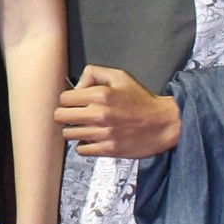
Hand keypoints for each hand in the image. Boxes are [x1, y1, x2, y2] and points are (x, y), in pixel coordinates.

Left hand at [56, 64, 180, 158]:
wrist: (163, 123)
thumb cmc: (142, 100)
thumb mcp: (120, 76)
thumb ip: (94, 73)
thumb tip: (77, 86)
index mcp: (101, 94)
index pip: (64, 98)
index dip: (68, 99)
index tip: (75, 102)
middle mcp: (99, 114)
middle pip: (60, 117)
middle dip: (66, 115)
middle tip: (76, 115)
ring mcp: (103, 133)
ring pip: (68, 134)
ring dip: (75, 131)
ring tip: (87, 127)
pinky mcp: (108, 149)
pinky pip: (81, 150)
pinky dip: (85, 145)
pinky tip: (94, 139)